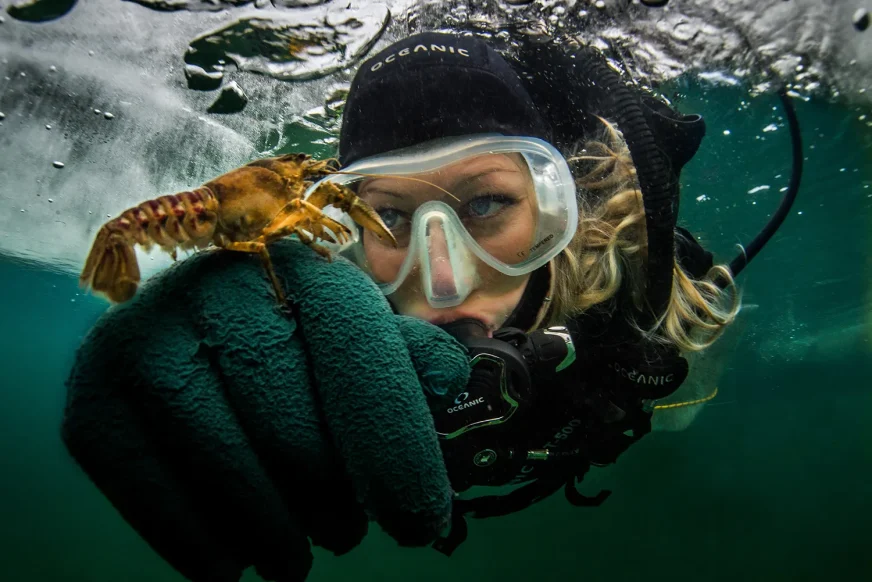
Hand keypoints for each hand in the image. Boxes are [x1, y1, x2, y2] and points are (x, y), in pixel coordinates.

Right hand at [62, 240, 469, 581]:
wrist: (193, 338)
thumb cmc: (298, 349)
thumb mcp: (360, 343)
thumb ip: (406, 362)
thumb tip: (450, 380)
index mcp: (296, 265)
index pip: (356, 347)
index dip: (393, 440)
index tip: (421, 522)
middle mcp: (213, 286)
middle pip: (294, 428)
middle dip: (337, 500)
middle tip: (347, 528)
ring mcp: (142, 341)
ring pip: (231, 471)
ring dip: (280, 537)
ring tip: (298, 553)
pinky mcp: (91, 402)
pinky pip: (158, 504)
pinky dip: (208, 549)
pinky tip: (236, 559)